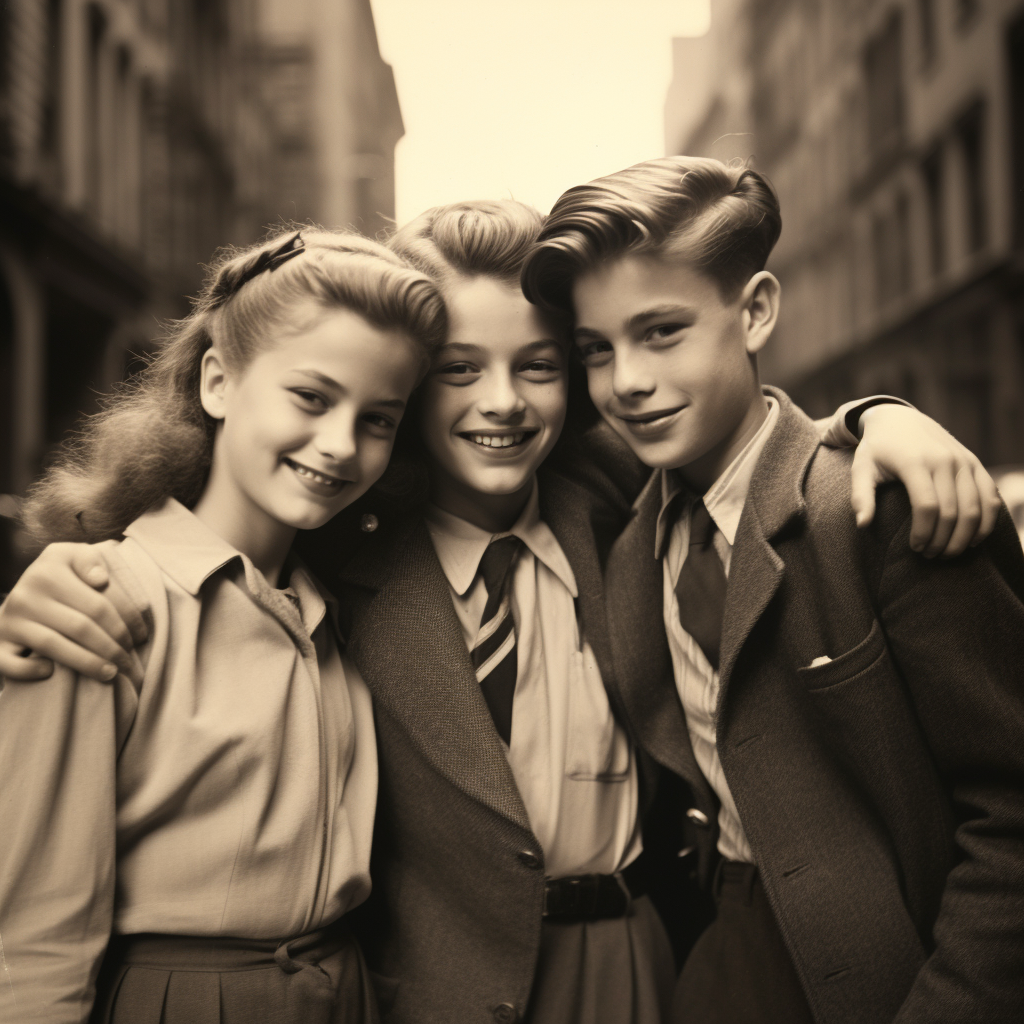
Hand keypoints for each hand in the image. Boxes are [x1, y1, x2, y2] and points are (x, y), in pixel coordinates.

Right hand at [0, 543, 148, 681]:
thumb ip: (91, 560)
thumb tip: (101, 579)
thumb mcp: (75, 556)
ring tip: (112, 673)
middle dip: (112, 647)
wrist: (22, 592)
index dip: (126, 623)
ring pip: (53, 645)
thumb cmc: (61, 575)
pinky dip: (29, 670)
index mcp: (50, 569)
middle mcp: (26, 594)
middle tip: (130, 662)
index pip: (99, 602)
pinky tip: (51, 673)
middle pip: (81, 627)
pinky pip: (10, 663)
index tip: (142, 638)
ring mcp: (9, 620)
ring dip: (87, 663)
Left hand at [851, 405, 1000, 556]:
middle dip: (942, 540)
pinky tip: (972, 540)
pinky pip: (990, 496)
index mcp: (915, 462)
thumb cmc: (877, 449)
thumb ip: (861, 496)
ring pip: (974, 507)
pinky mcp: (974, 463)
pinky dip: (985, 521)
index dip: (923, 533)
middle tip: (929, 555)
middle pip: (952, 511)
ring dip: (964, 537)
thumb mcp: (861, 468)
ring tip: (947, 552)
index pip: (927, 506)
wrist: (899, 418)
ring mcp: (962, 461)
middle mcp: (944, 460)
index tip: (914, 549)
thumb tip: (862, 525)